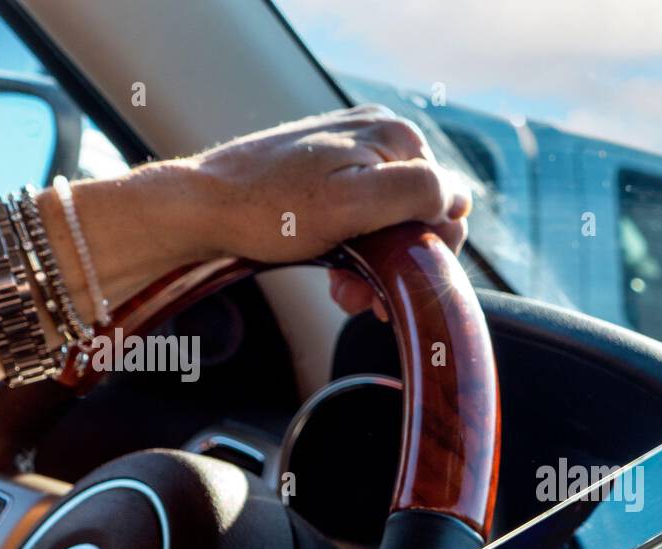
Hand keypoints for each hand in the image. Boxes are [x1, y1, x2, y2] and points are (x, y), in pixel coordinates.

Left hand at [181, 104, 470, 319]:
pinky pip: (368, 218)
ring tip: (347, 293)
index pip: (450, 203)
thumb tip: (459, 199)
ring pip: (395, 223)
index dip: (430, 251)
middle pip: (422, 215)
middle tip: (364, 297)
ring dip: (379, 267)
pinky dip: (360, 253)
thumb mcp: (352, 204)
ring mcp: (356, 153)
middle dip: (401, 263)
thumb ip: (417, 192)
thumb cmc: (269, 211)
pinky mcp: (332, 172)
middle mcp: (381, 137)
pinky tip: (338, 276)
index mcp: (397, 138)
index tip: (395, 283)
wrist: (203, 207)